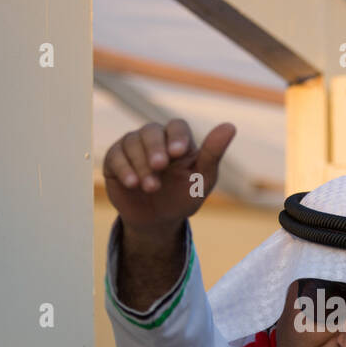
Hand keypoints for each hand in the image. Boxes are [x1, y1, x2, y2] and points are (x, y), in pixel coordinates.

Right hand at [103, 119, 236, 234]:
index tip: (178, 153)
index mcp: (178, 140)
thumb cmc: (183, 196)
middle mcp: (154, 138)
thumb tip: (230, 126)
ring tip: (150, 187)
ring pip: (132, 143)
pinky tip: (132, 183)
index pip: (177, 126)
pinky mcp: (115, 160)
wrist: (158, 220)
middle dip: (155, 149)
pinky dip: (124, 168)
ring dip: (141, 165)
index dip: (177, 137)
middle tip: (160, 166)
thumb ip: (213, 153)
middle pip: (151, 131)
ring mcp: (133, 147)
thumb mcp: (202, 179)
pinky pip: (115, 155)